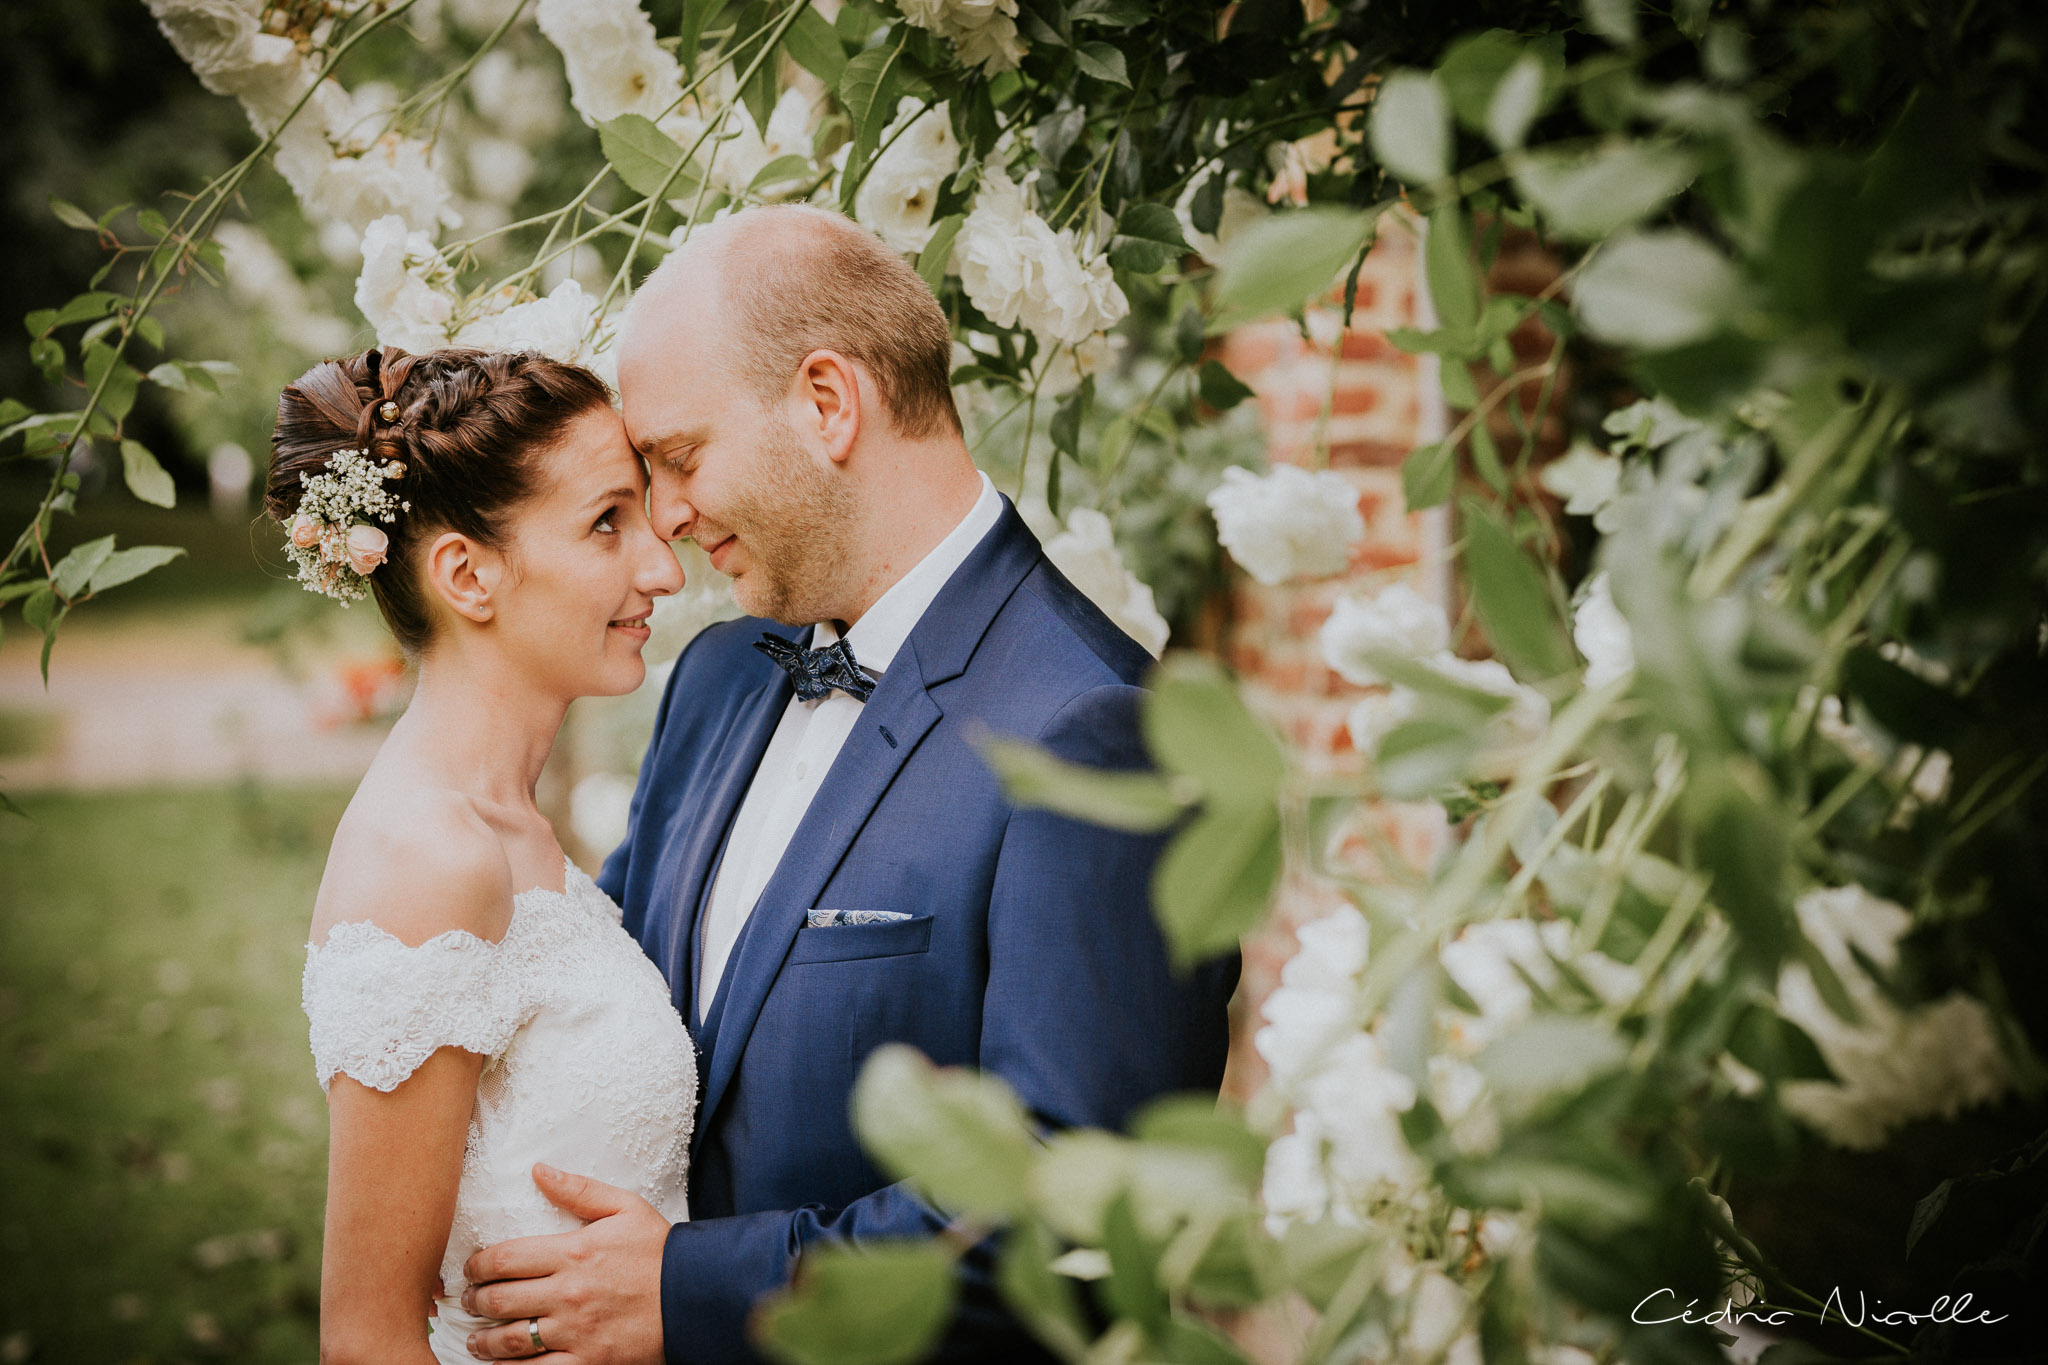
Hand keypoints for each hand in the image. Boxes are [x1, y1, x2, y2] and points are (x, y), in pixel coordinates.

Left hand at [460, 1163, 668, 1363]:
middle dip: (476, 1301)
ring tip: (476, 1339)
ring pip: (511, 1341)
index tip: (472, 1268)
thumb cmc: (660, 1251)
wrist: (695, 1296)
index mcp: (574, 1252)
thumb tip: (539, 1171)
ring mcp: (576, 1331)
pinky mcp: (588, 1361)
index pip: (506, 1259)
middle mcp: (568, 1293)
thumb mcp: (626, 1208)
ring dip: (484, 1341)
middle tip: (470, 1301)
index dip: (478, 1265)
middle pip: (500, 1300)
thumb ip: (579, 1190)